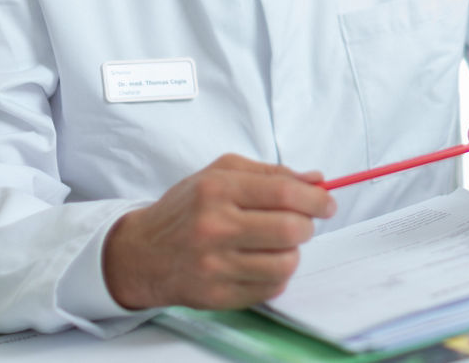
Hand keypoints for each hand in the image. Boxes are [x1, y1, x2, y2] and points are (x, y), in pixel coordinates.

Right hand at [102, 153, 335, 310]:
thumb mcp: (219, 174)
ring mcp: (214, 265)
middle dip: (306, 226)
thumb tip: (316, 180)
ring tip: (276, 245)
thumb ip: (270, 173)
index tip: (326, 203)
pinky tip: (259, 263)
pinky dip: (275, 276)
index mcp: (217, 190)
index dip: (315, 198)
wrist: (141, 253)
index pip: (284, 192)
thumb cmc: (186, 209)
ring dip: (292, 253)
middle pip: (290, 229)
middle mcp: (214, 227)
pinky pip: (269, 289)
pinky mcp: (216, 295)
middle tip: (300, 224)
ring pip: (285, 263)